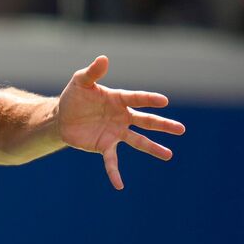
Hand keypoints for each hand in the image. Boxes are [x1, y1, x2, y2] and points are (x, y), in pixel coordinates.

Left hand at [57, 55, 185, 189]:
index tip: (163, 101)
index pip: (136, 98)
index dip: (149, 99)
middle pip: (145, 121)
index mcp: (118, 99)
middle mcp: (122, 117)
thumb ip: (93, 72)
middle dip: (162, 125)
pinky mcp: (105, 145)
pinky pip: (112, 161)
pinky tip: (119, 185)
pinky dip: (115, 173)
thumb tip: (103, 58)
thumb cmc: (75, 96)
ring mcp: (116, 132)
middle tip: (181, 129)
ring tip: (169, 155)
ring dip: (152, 148)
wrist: (62, 117)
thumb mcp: (80, 82)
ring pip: (138, 141)